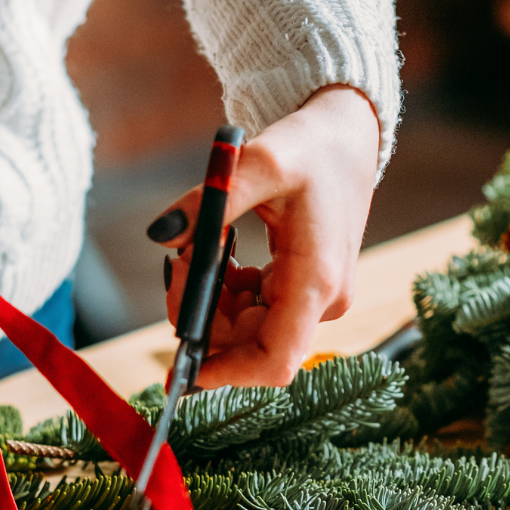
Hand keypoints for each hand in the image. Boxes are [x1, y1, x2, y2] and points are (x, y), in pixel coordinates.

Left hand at [151, 85, 380, 386]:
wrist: (348, 135)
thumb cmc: (311, 147)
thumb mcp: (258, 163)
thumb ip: (208, 203)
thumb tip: (161, 235)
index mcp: (316, 280)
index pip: (274, 361)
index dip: (226, 374)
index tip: (181, 364)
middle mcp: (322, 299)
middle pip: (250, 344)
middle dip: (203, 315)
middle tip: (178, 261)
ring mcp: (317, 297)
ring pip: (248, 328)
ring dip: (212, 299)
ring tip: (197, 247)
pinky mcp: (307, 288)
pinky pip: (257, 309)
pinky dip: (227, 290)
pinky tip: (222, 252)